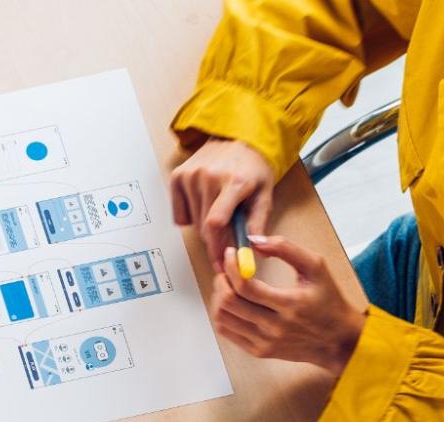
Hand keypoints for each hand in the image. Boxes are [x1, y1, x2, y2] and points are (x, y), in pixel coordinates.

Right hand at [169, 138, 275, 274]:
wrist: (237, 136)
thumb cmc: (252, 167)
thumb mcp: (265, 194)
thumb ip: (258, 223)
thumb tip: (252, 251)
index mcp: (234, 182)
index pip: (216, 223)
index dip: (216, 248)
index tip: (220, 263)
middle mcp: (209, 177)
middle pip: (204, 227)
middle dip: (215, 239)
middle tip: (226, 236)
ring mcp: (191, 175)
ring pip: (193, 222)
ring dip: (204, 226)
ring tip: (219, 209)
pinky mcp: (178, 176)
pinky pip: (180, 214)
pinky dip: (190, 217)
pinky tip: (204, 203)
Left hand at [209, 234, 365, 375]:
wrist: (337, 340)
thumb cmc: (328, 300)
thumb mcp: (316, 267)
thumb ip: (286, 248)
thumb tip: (254, 240)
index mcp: (289, 304)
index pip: (245, 286)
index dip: (231, 267)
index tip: (231, 254)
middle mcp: (274, 326)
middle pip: (229, 303)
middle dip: (221, 280)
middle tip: (225, 269)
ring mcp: (264, 342)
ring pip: (223, 319)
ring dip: (218, 297)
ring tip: (227, 284)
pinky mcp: (258, 351)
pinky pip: (227, 332)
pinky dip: (222, 314)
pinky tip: (231, 302)